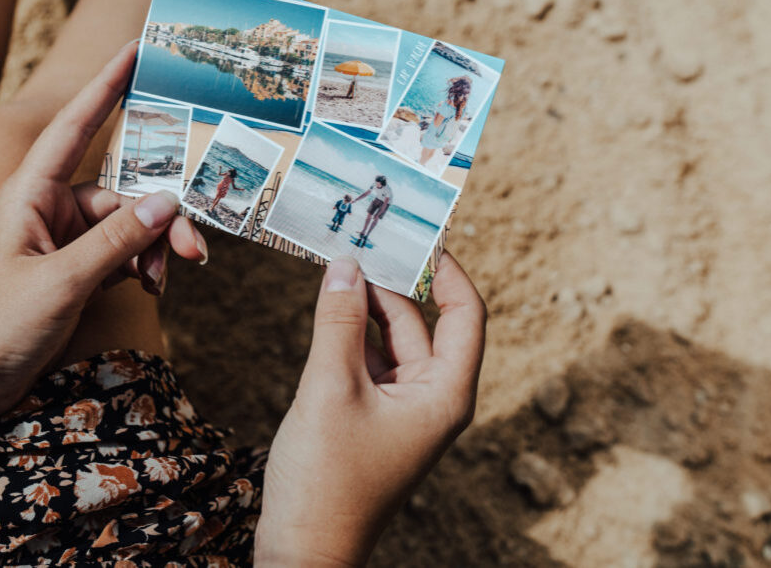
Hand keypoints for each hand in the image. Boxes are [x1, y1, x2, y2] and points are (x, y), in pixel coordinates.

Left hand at [0, 42, 206, 441]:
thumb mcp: (60, 283)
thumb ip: (116, 241)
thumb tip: (167, 202)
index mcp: (32, 195)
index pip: (74, 127)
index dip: (105, 87)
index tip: (136, 50)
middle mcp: (51, 209)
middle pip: (124, 194)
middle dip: (162, 219)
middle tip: (196, 252)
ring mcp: (65, 241)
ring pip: (130, 227)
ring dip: (154, 250)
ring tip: (165, 280)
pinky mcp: (76, 270)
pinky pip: (124, 254)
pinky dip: (142, 267)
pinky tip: (151, 287)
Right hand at [255, 253, 485, 565]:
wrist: (305, 551)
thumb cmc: (326, 480)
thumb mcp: (330, 388)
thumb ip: (339, 322)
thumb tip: (346, 265)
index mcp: (445, 394)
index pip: (465, 315)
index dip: (449, 271)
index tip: (423, 235)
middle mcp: (432, 398)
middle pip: (423, 322)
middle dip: (393, 281)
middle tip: (362, 237)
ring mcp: (403, 408)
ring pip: (392, 339)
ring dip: (367, 305)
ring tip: (340, 262)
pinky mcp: (373, 416)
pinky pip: (370, 360)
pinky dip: (352, 332)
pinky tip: (329, 305)